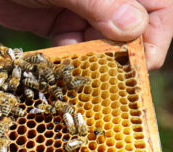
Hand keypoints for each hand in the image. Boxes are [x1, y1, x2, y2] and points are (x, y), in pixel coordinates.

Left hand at [0, 0, 172, 69]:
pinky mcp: (58, 22)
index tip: (143, 65)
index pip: (158, 8)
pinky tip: (61, 66)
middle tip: (111, 79)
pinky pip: (72, 45)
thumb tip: (133, 29)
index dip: (155, 37)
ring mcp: (83, 9)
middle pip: (130, 30)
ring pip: (100, 42)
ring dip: (92, 60)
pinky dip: (69, 57)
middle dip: (121, 54)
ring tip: (83, 74)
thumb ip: (100, 4)